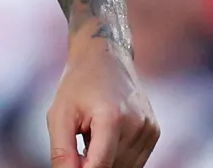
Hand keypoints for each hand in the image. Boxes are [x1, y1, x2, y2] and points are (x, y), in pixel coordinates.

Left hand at [48, 42, 159, 167]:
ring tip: (93, 135)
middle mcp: (137, 125)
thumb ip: (62, 152)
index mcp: (112, 118)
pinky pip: (134, 161)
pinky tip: (105, 135)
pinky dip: (117, 157)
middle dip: (91, 163)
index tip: (71, 165)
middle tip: (81, 142)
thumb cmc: (78, 84)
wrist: (105, 56)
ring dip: (105, 161)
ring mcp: (149, 129)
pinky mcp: (154, 132)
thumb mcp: (59, 115)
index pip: (99, 166)